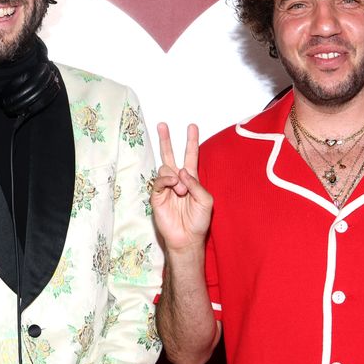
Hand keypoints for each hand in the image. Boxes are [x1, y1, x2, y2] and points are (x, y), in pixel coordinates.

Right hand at [151, 123, 212, 252]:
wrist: (187, 238)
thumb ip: (196, 184)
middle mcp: (177, 180)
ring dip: (175, 176)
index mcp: (191, 179)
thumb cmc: (199, 221)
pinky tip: (173, 185)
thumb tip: (181, 171)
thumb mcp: (206, 200)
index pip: (190, 156)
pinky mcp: (157, 196)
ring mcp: (166, 187)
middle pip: (170, 155)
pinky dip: (166, 179)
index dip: (191, 141)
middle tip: (162, 124)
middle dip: (166, 140)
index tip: (192, 126)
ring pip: (165, 167)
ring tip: (181, 190)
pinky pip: (159, 180)